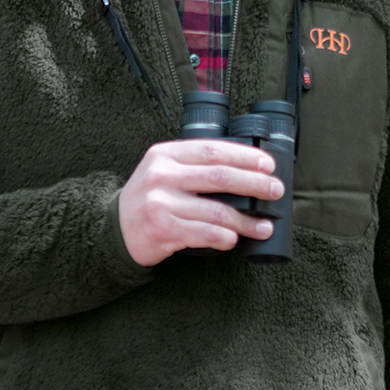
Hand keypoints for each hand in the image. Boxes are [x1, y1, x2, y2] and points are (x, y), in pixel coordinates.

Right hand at [118, 139, 284, 266]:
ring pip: (216, 211)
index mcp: (165, 155)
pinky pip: (204, 234)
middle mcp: (162, 175)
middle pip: (220, 176)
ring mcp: (160, 203)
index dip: (245, 157)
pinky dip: (225, 237)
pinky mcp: (162, 229)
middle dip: (255, 184)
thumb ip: (193, 166)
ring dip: (246, 220)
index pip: (213, 150)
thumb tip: (246, 171)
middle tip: (275, 191)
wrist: (114, 229)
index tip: (268, 165)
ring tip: (265, 226)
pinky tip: (235, 239)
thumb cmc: (148, 200)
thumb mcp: (163, 171)